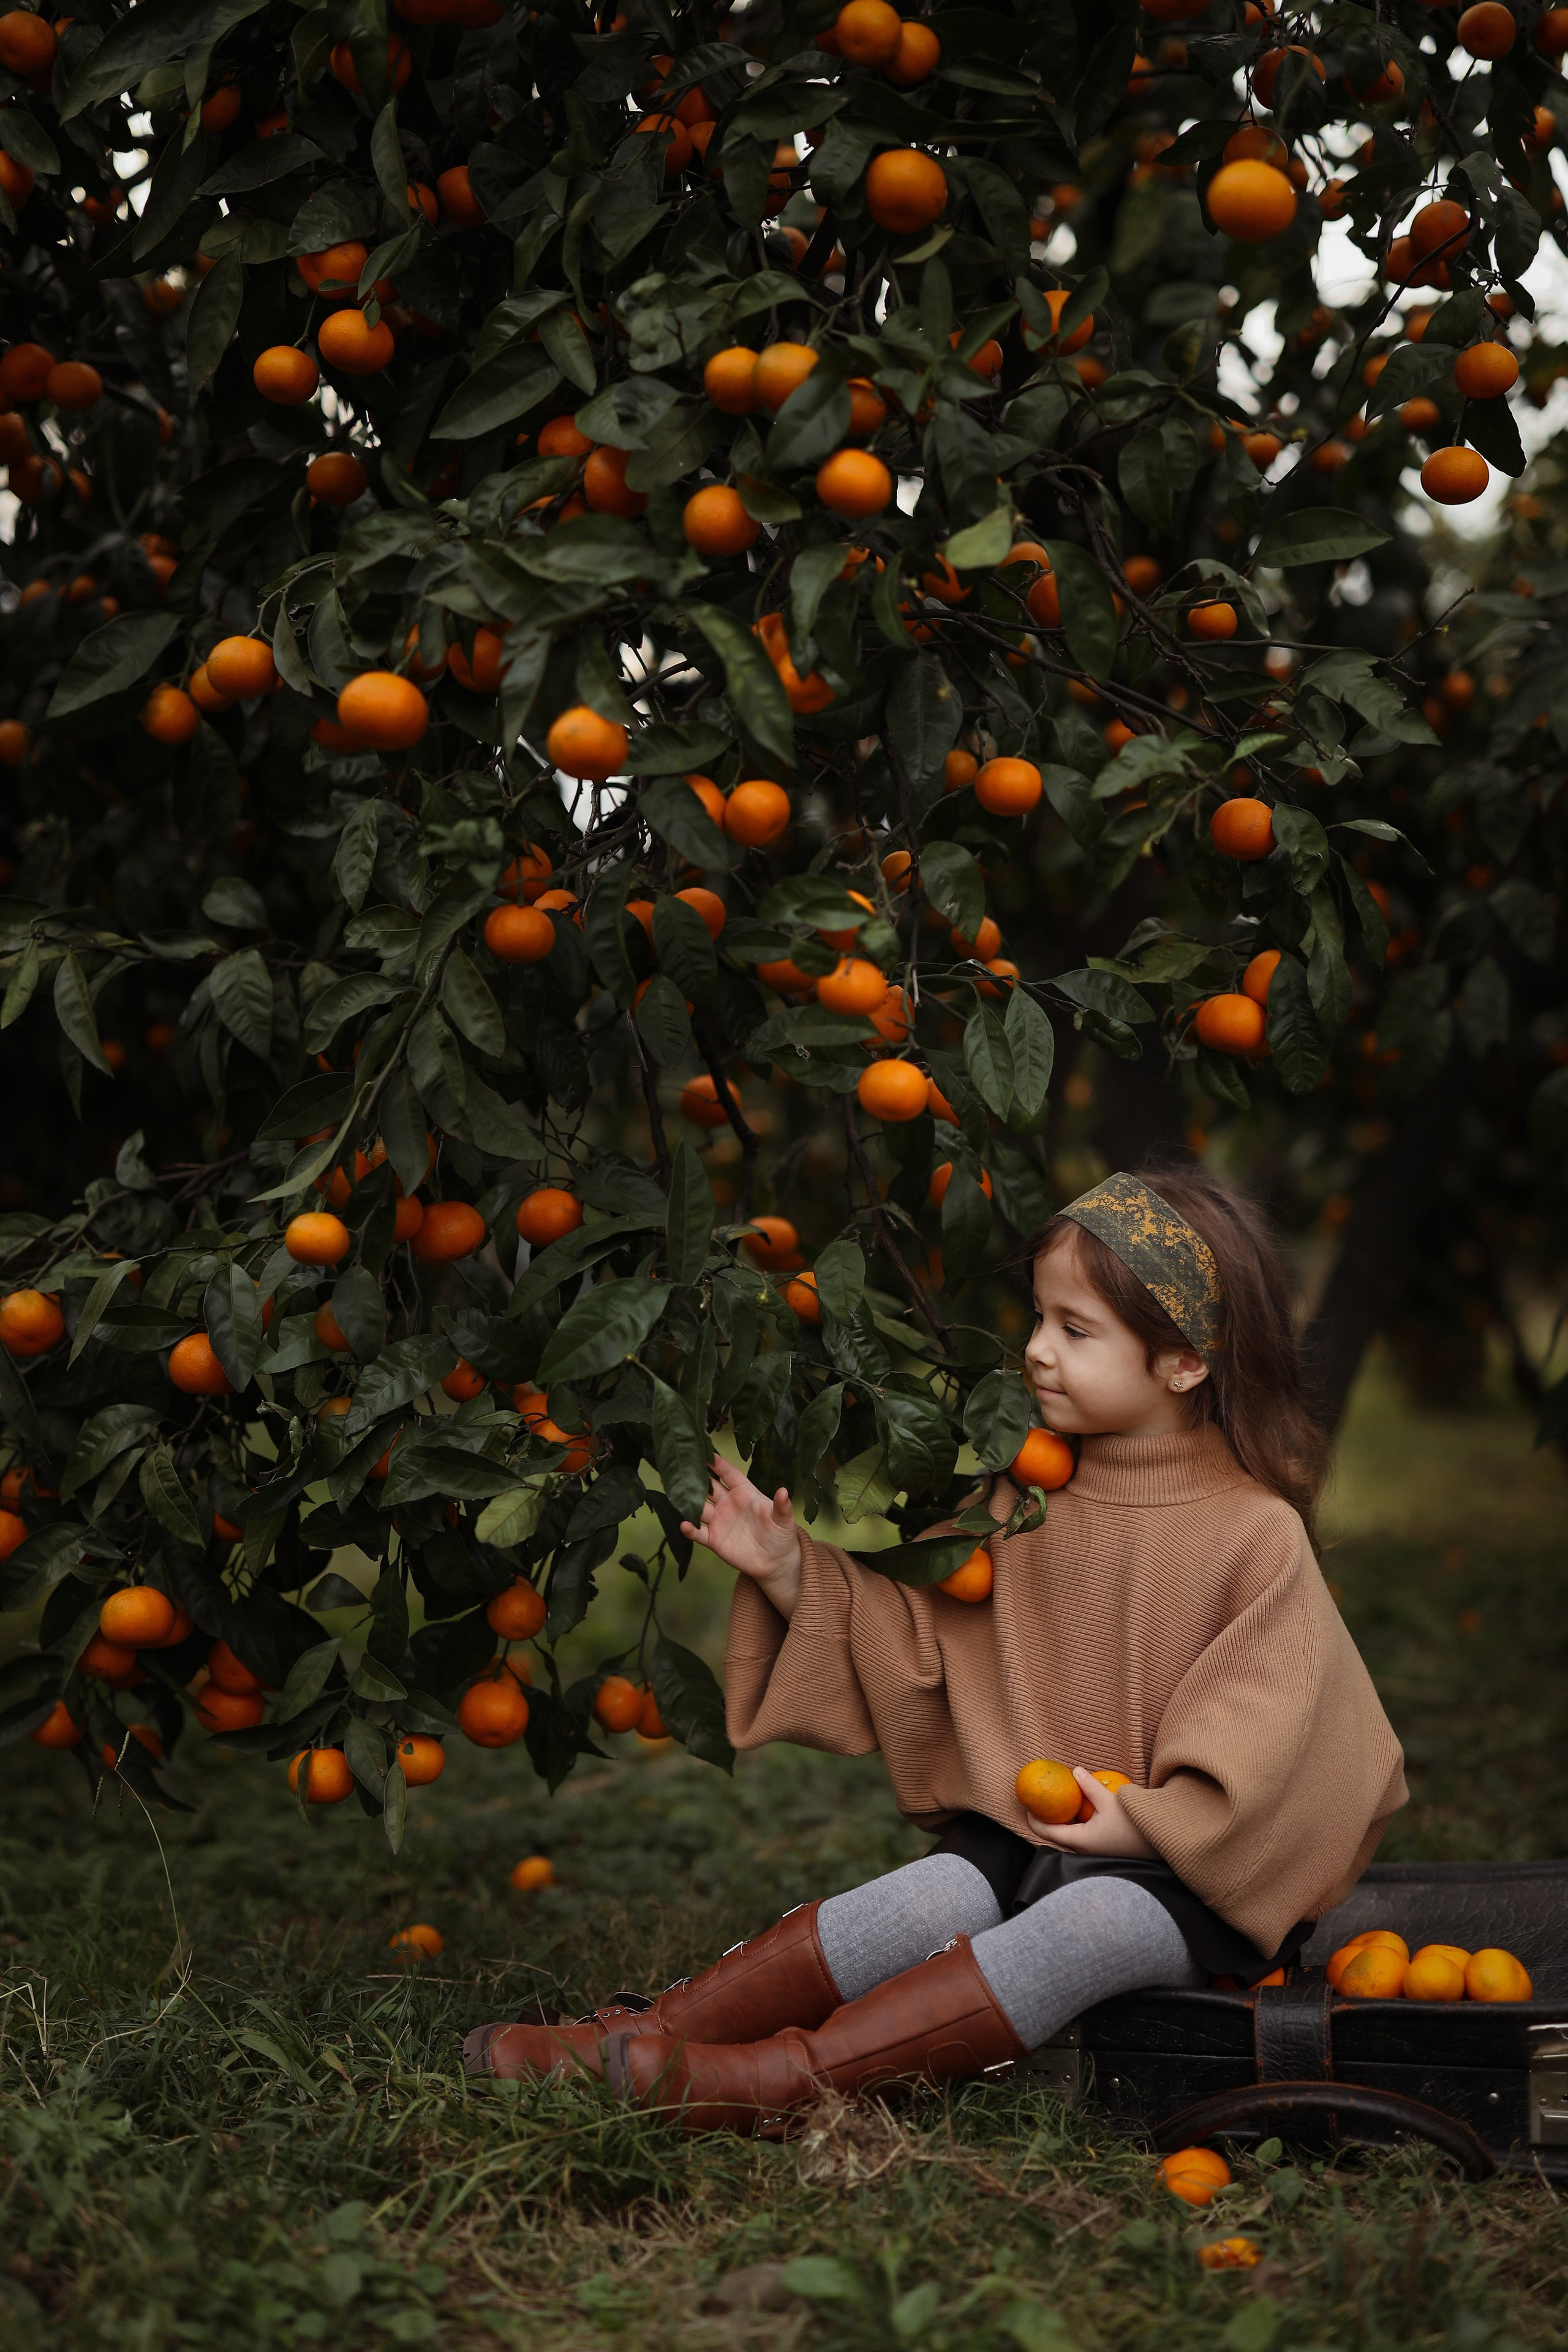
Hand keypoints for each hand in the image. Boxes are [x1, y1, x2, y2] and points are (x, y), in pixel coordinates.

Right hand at [680, 1454, 801, 1617]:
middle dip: (697, 1477)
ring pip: (699, 1507)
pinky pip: (698, 1532)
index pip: (728, 1474)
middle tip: (683, 1466)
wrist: (774, 1562)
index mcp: (744, 1493)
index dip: (718, 1464)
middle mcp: (728, 1503)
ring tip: (678, 1494)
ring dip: (689, 1501)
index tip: (706, 1452)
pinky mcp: (714, 1539)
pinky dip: (690, 1529)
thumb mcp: (784, 1520)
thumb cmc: (781, 1535)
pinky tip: (684, 1524)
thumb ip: (781, 1506)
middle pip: (708, 1486)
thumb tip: (783, 1491)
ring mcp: (719, 1520)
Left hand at [1026, 1767, 1156, 1858]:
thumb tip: (1074, 1770)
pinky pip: (1079, 1835)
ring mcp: (1092, 1850)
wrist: (1159, 1841)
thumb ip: (1090, 1786)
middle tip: (1039, 1799)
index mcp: (1080, 1841)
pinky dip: (1072, 1822)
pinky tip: (1075, 1808)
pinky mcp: (1101, 1847)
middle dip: (1045, 1817)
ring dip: (1059, 1820)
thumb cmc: (1134, 1824)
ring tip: (1055, 1801)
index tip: (1027, 1803)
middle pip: (1055, 1835)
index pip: (1047, 1832)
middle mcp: (1083, 1849)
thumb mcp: (1110, 1801)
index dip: (1033, 1818)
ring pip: (1068, 1836)